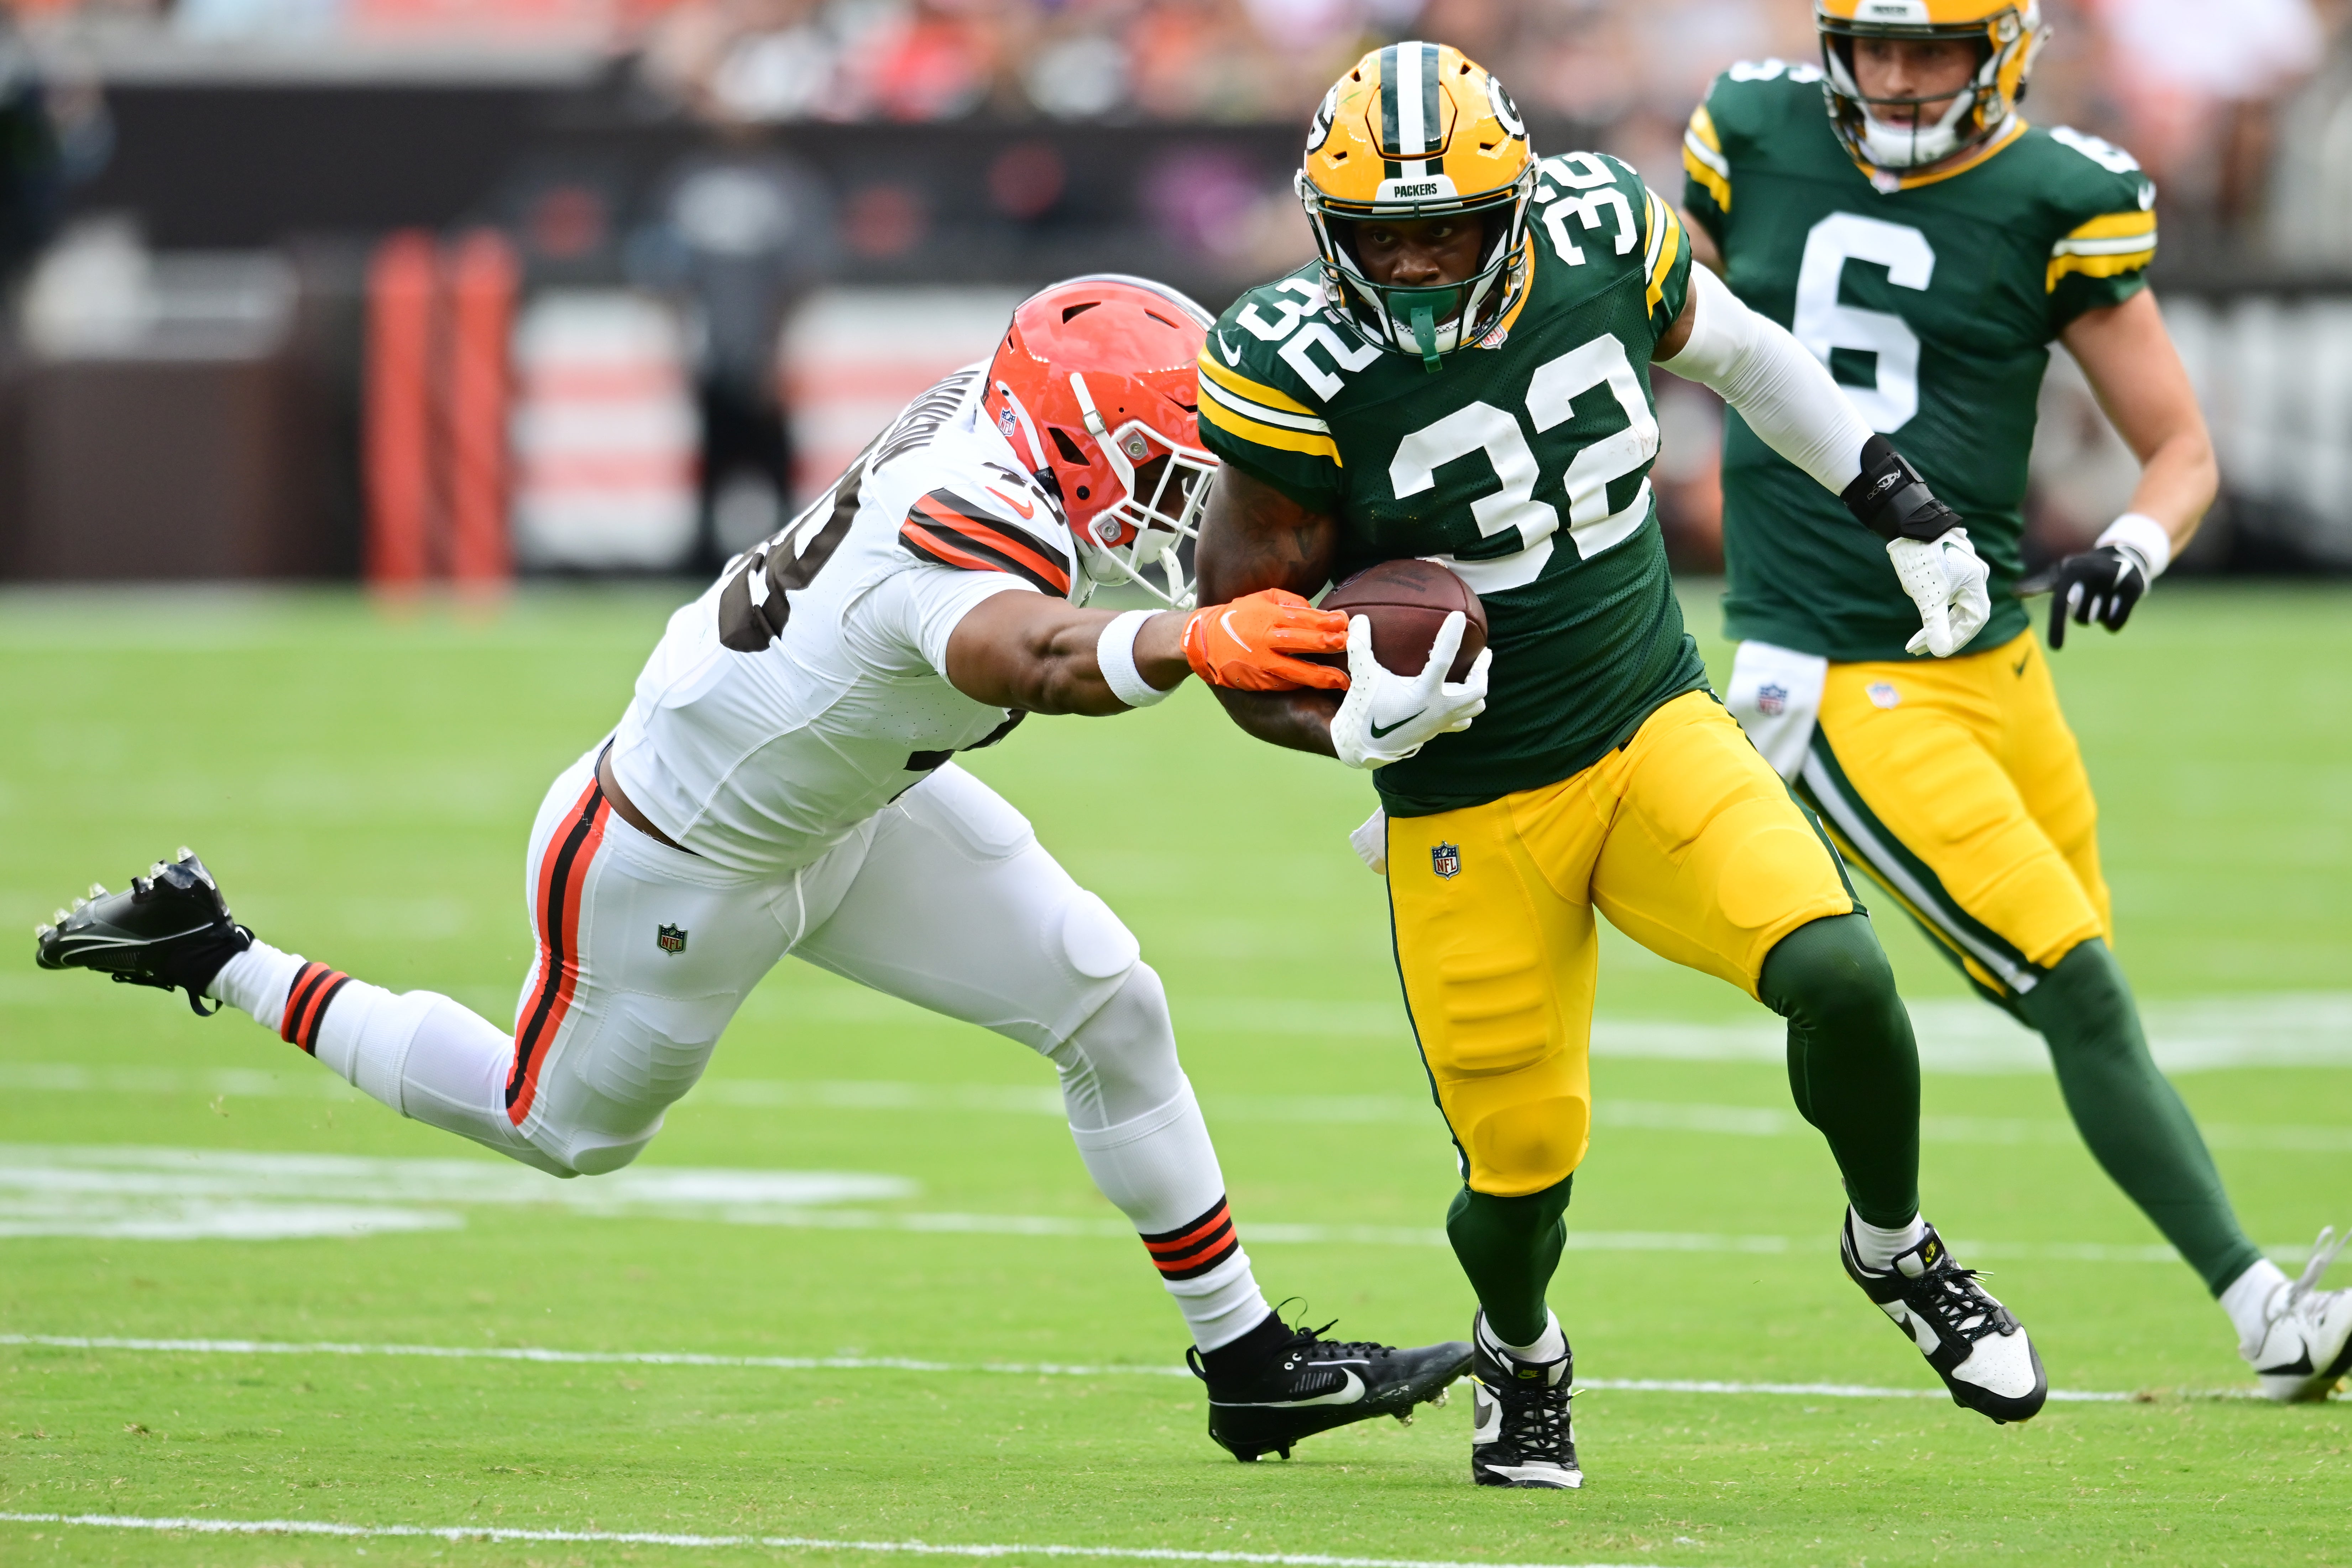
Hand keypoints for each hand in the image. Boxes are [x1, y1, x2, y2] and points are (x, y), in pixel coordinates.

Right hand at [1182, 589, 1349, 691]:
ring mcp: (1263, 662)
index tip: (1346, 622)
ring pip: (1297, 670)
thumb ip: (1290, 601)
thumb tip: (1316, 610)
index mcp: (1269, 616)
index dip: (1327, 621)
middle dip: (1330, 644)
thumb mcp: (1262, 598)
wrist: (1204, 641)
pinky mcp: (1260, 681)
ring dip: (1322, 675)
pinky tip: (1320, 686)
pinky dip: (1304, 685)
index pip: (1304, 617)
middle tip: (1352, 646)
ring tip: (1343, 680)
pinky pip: (1286, 683)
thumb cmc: (1237, 617)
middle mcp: (1267, 639)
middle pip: (1304, 642)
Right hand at [1328, 612, 1489, 769]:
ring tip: (1475, 674)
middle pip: (1476, 689)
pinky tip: (1458, 699)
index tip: (1458, 616)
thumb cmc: (1365, 709)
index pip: (1443, 658)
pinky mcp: (1437, 730)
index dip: (1451, 635)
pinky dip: (1465, 710)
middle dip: (1482, 670)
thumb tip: (1358, 620)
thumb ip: (1361, 647)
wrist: (1363, 746)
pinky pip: (1462, 721)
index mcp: (1423, 693)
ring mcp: (1440, 722)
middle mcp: (1438, 708)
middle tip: (1483, 653)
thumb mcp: (1363, 676)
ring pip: (1474, 706)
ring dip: (1477, 689)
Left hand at [1888, 527, 1991, 657]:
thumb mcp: (1928, 597)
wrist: (1908, 524)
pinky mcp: (1949, 566)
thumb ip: (1936, 625)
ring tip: (1911, 639)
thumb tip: (1941, 652)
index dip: (1959, 637)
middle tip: (1915, 648)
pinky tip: (1918, 612)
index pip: (1976, 619)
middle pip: (1962, 614)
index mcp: (1976, 581)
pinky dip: (1933, 606)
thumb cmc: (1922, 559)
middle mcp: (1974, 575)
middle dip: (1939, 633)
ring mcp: (1962, 570)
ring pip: (1952, 604)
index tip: (1940, 651)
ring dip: (1933, 622)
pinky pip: (1946, 592)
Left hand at [2046, 544, 2149, 648]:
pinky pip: (2116, 623)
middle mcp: (2093, 571)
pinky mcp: (2134, 587)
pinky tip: (2117, 605)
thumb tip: (2013, 590)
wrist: (2123, 556)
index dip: (2057, 627)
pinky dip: (2114, 622)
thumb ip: (2038, 584)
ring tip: (2105, 596)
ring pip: (2100, 620)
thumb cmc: (2084, 571)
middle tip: (2091, 597)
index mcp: (2071, 570)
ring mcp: (2115, 578)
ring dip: (2100, 615)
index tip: (2056, 648)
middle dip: (2084, 615)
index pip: (2060, 603)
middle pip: (2082, 618)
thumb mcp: (2061, 574)